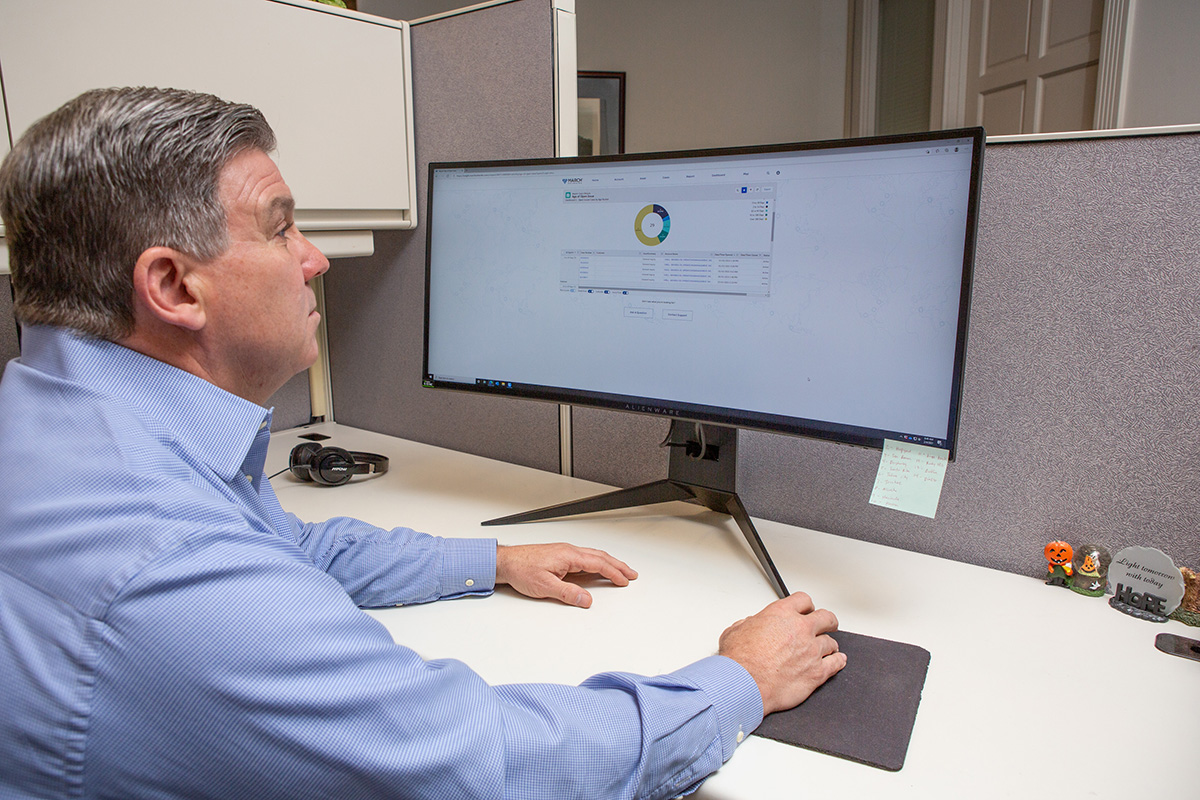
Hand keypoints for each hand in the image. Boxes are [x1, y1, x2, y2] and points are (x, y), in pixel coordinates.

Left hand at [495, 543, 637, 607]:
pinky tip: (598, 568)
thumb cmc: (521, 569)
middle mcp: (569, 551)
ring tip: (620, 571)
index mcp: (569, 556)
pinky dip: (598, 562)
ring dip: (609, 563)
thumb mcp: (544, 586)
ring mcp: (565, 552)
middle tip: (631, 574)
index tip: (624, 581)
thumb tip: (586, 599)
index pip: (598, 563)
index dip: (613, 573)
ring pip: (594, 555)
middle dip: (618, 566)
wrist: (506, 561)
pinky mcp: (560, 555)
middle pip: (600, 557)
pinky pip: (585, 557)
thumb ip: (567, 593)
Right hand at [718, 592, 845, 714]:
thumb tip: (751, 626)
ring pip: (831, 642)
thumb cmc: (739, 661)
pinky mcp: (817, 672)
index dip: (806, 605)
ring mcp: (812, 651)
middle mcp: (800, 629)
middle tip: (827, 624)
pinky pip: (836, 664)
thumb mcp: (735, 631)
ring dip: (829, 645)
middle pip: (826, 618)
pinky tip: (838, 660)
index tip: (807, 609)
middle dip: (827, 621)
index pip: (803, 600)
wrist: (744, 684)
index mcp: (782, 614)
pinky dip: (838, 661)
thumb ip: (748, 624)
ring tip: (828, 648)